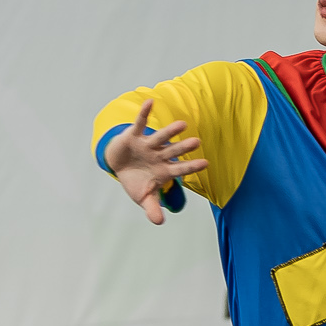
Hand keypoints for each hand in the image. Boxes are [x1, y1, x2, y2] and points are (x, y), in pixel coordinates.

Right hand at [106, 100, 207, 224]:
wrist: (119, 166)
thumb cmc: (136, 181)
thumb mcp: (143, 197)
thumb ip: (152, 208)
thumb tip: (159, 222)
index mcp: (164, 169)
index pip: (180, 168)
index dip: (192, 166)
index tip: (206, 163)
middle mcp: (159, 155)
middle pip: (173, 151)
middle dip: (184, 147)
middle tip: (198, 142)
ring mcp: (148, 145)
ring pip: (160, 137)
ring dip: (170, 131)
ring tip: (182, 124)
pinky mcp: (134, 136)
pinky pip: (139, 123)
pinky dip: (144, 113)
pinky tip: (150, 102)